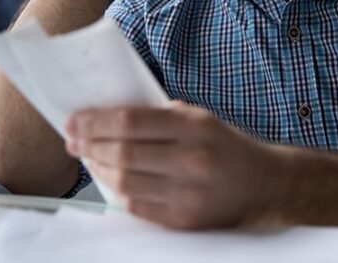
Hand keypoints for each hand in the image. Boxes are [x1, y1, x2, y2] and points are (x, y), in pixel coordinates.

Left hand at [65, 102, 285, 229]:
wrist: (264, 184)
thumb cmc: (224, 146)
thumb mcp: (198, 118)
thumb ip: (159, 117)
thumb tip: (107, 117)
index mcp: (194, 126)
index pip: (130, 121)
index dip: (95, 121)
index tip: (74, 120)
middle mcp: (191, 159)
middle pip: (122, 153)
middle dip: (89, 145)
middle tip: (73, 140)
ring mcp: (188, 193)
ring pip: (125, 182)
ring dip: (99, 169)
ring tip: (89, 159)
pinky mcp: (185, 220)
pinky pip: (137, 206)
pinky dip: (118, 191)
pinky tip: (111, 180)